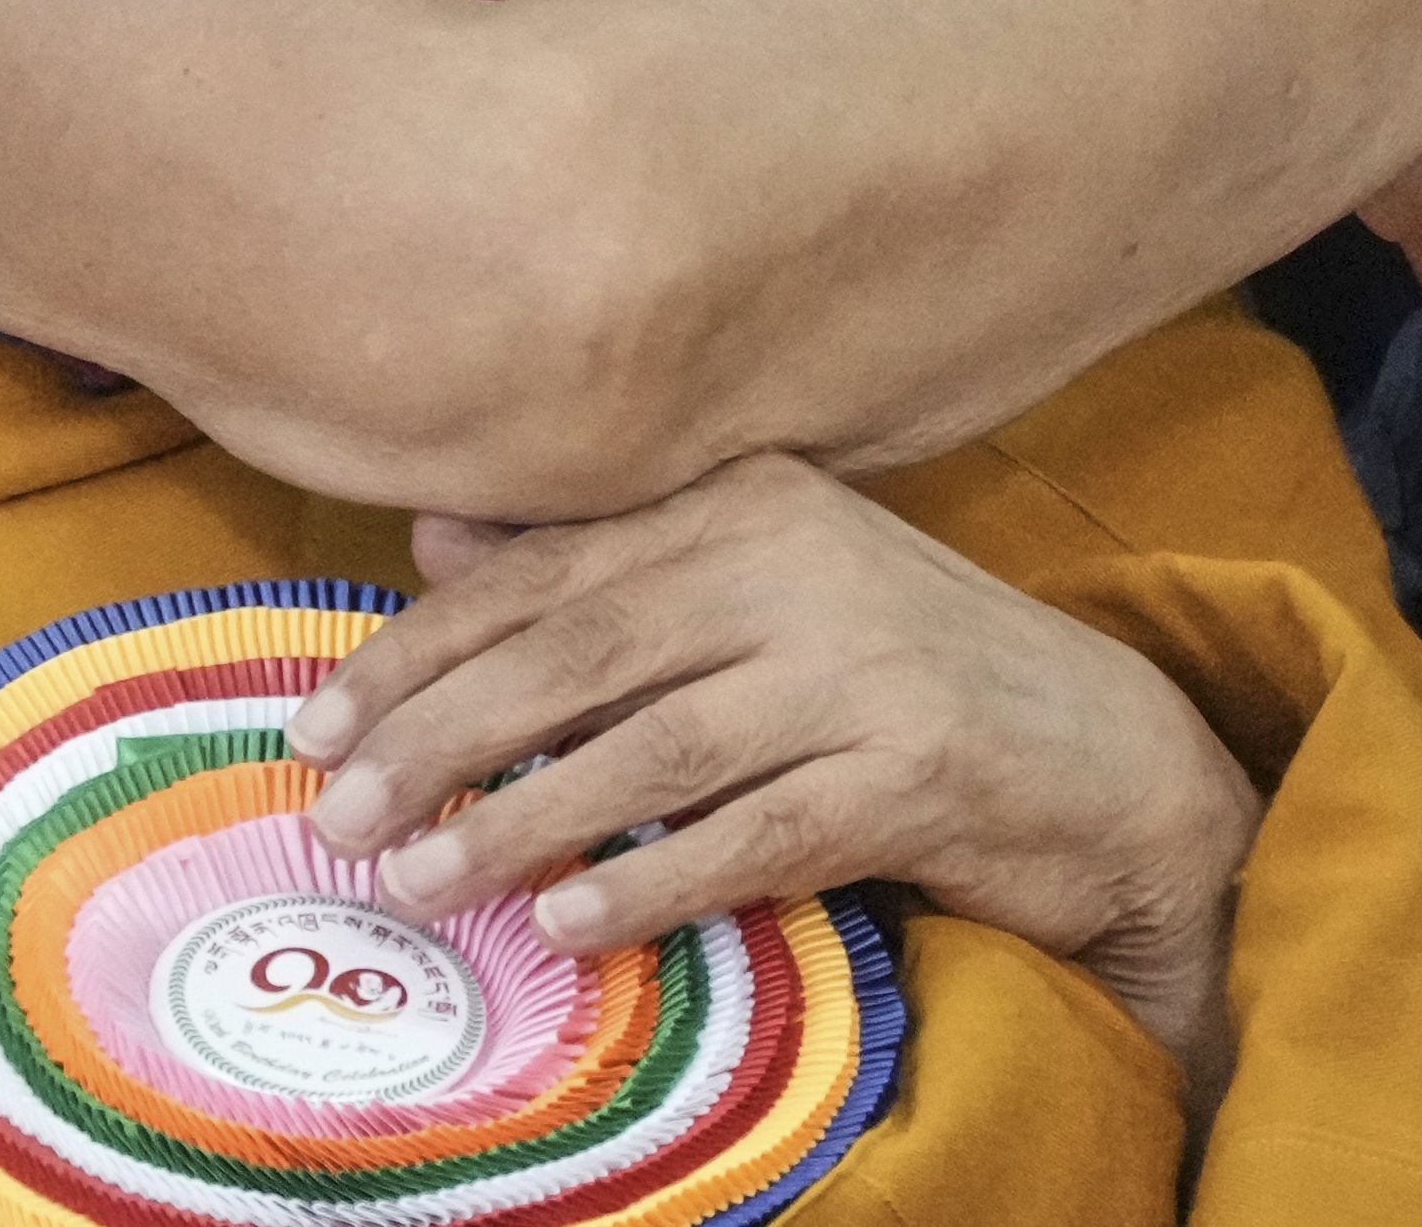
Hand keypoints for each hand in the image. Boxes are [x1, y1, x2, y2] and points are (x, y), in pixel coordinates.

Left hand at [288, 451, 1258, 1099]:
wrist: (1104, 756)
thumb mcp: (758, 590)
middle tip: (340, 820)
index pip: (548, 570)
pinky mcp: (917, 768)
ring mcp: (865, 664)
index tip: (317, 724)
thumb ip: (606, 562)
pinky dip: (657, 875)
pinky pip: (759, 829)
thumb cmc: (905, 672)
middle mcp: (800, 562)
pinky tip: (574, 920)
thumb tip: (431, 533)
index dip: (420, 648)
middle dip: (441, 737)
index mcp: (748, 502)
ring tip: (423, 884)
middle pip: (581, 650)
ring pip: (654, 745)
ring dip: (522, 819)